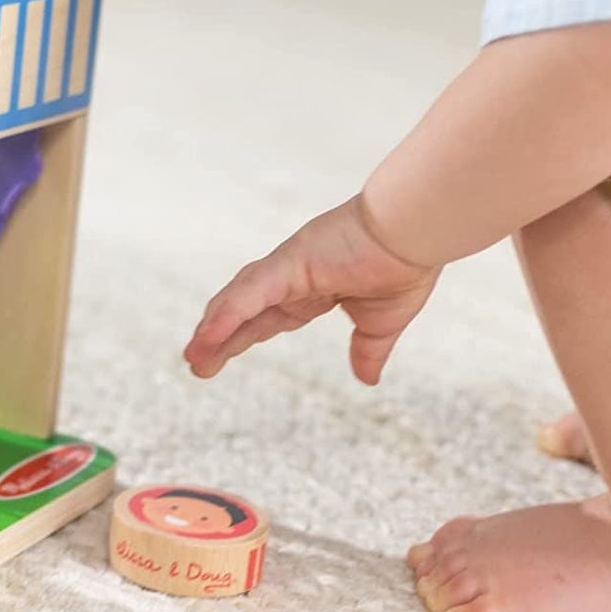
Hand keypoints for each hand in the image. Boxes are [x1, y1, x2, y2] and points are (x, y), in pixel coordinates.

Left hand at [186, 196, 440, 385]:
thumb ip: (368, 349)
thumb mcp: (381, 323)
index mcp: (311, 290)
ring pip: (239, 300)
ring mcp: (286, 267)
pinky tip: (209, 334)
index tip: (216, 358)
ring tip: (194, 356)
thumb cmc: (404, 264)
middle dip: (219, 337)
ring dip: (214, 328)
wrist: (416, 231)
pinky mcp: (289, 261)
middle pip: (244, 311)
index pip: (265, 319)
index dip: (239, 337)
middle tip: (195, 363)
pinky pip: (251, 291)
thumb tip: (367, 380)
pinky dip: (229, 313)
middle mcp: (291, 277)